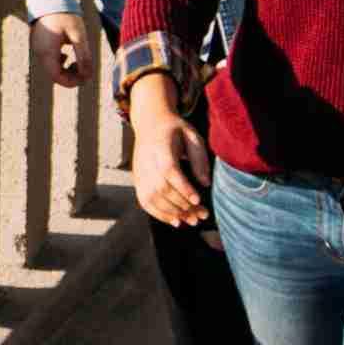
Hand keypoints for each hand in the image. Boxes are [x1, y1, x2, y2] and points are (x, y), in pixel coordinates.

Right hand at [36, 11, 92, 90]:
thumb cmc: (65, 15)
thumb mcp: (78, 35)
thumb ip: (83, 55)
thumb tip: (88, 75)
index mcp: (48, 52)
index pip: (58, 78)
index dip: (72, 82)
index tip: (86, 77)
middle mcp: (39, 52)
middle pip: (54, 75)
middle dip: (71, 76)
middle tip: (85, 70)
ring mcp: (37, 48)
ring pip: (51, 68)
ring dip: (65, 69)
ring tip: (79, 61)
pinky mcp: (38, 43)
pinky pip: (48, 60)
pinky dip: (59, 62)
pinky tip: (68, 54)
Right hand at [127, 83, 210, 232]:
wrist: (150, 123)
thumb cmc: (175, 130)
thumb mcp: (192, 136)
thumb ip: (199, 158)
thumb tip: (205, 183)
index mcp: (160, 146)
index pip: (168, 170)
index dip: (182, 187)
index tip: (198, 199)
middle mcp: (146, 161)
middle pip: (160, 188)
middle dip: (182, 205)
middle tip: (202, 214)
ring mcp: (139, 172)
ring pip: (151, 198)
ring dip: (173, 213)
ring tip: (192, 220)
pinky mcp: (137, 180)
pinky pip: (145, 201)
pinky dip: (159, 214)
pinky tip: (175, 221)